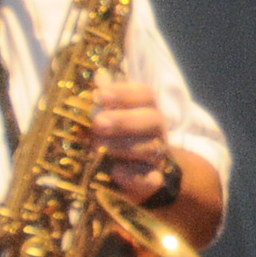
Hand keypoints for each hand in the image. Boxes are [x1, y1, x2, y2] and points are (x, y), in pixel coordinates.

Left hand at [86, 79, 177, 200]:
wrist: (138, 175)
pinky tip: (115, 172)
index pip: (146, 94)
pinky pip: (150, 180)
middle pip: (152, 119)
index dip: (125, 93)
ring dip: (123, 146)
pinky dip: (132, 177)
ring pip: (150, 149)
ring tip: (98, 147)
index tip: (100, 94)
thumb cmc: (119, 138)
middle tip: (97, 122)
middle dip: (124, 120)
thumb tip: (99, 75)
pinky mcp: (152, 181)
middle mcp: (157, 131)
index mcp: (148, 110)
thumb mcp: (112, 115)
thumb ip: (106, 98)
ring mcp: (157, 157)